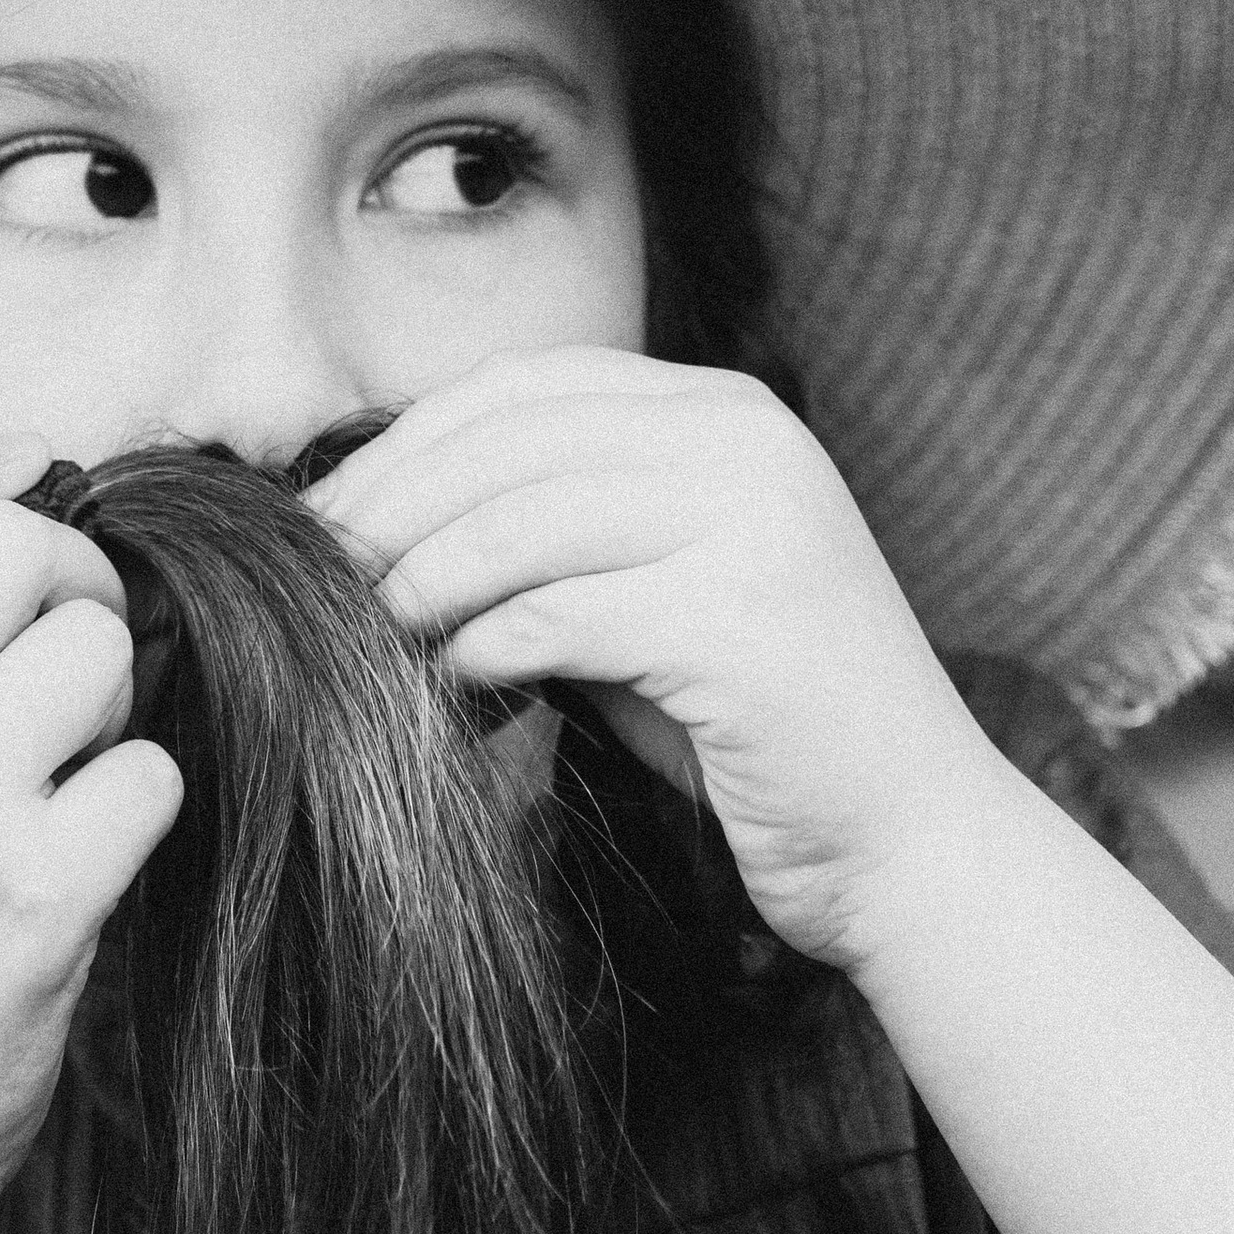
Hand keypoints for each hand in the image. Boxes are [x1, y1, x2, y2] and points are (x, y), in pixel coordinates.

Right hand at [0, 434, 186, 1233]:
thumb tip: (25, 499)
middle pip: (16, 542)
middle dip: (70, 584)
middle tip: (62, 664)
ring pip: (100, 648)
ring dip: (110, 702)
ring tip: (61, 776)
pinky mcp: (38, 900)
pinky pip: (151, 774)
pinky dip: (136, 808)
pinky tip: (81, 865)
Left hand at [307, 347, 1001, 971]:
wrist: (916, 846)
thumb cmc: (758, 729)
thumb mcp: (652, 591)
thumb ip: (553, 534)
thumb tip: (378, 521)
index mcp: (726, 411)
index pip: (526, 387)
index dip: (409, 442)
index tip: (328, 514)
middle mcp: (748, 440)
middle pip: (510, 441)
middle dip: (394, 505)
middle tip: (318, 576)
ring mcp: (754, 520)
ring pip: (524, 518)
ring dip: (423, 580)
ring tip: (368, 635)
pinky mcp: (741, 617)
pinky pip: (561, 612)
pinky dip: (483, 646)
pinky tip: (449, 683)